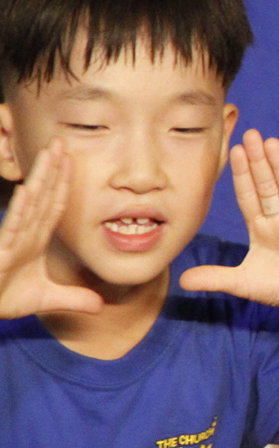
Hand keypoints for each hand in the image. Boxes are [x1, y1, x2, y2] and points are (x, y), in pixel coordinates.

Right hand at [0, 143, 103, 318]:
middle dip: (53, 169)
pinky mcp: (1, 250)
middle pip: (43, 196)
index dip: (64, 185)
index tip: (73, 162)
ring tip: (49, 153)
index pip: (53, 207)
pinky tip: (30, 190)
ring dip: (41, 179)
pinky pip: (13, 225)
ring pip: (30, 204)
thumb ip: (72, 299)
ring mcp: (11, 239)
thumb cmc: (3, 299)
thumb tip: (101, 306)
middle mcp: (23, 234)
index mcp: (33, 240)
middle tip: (62, 141)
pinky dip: (22, 208)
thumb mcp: (44, 300)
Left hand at [179, 131, 278, 313]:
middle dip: (259, 161)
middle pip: (268, 186)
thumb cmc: (278, 288)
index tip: (232, 150)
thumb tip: (182, 281)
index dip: (241, 174)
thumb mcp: (243, 283)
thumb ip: (216, 278)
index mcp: (261, 227)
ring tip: (272, 143)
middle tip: (250, 134)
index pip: (248, 195)